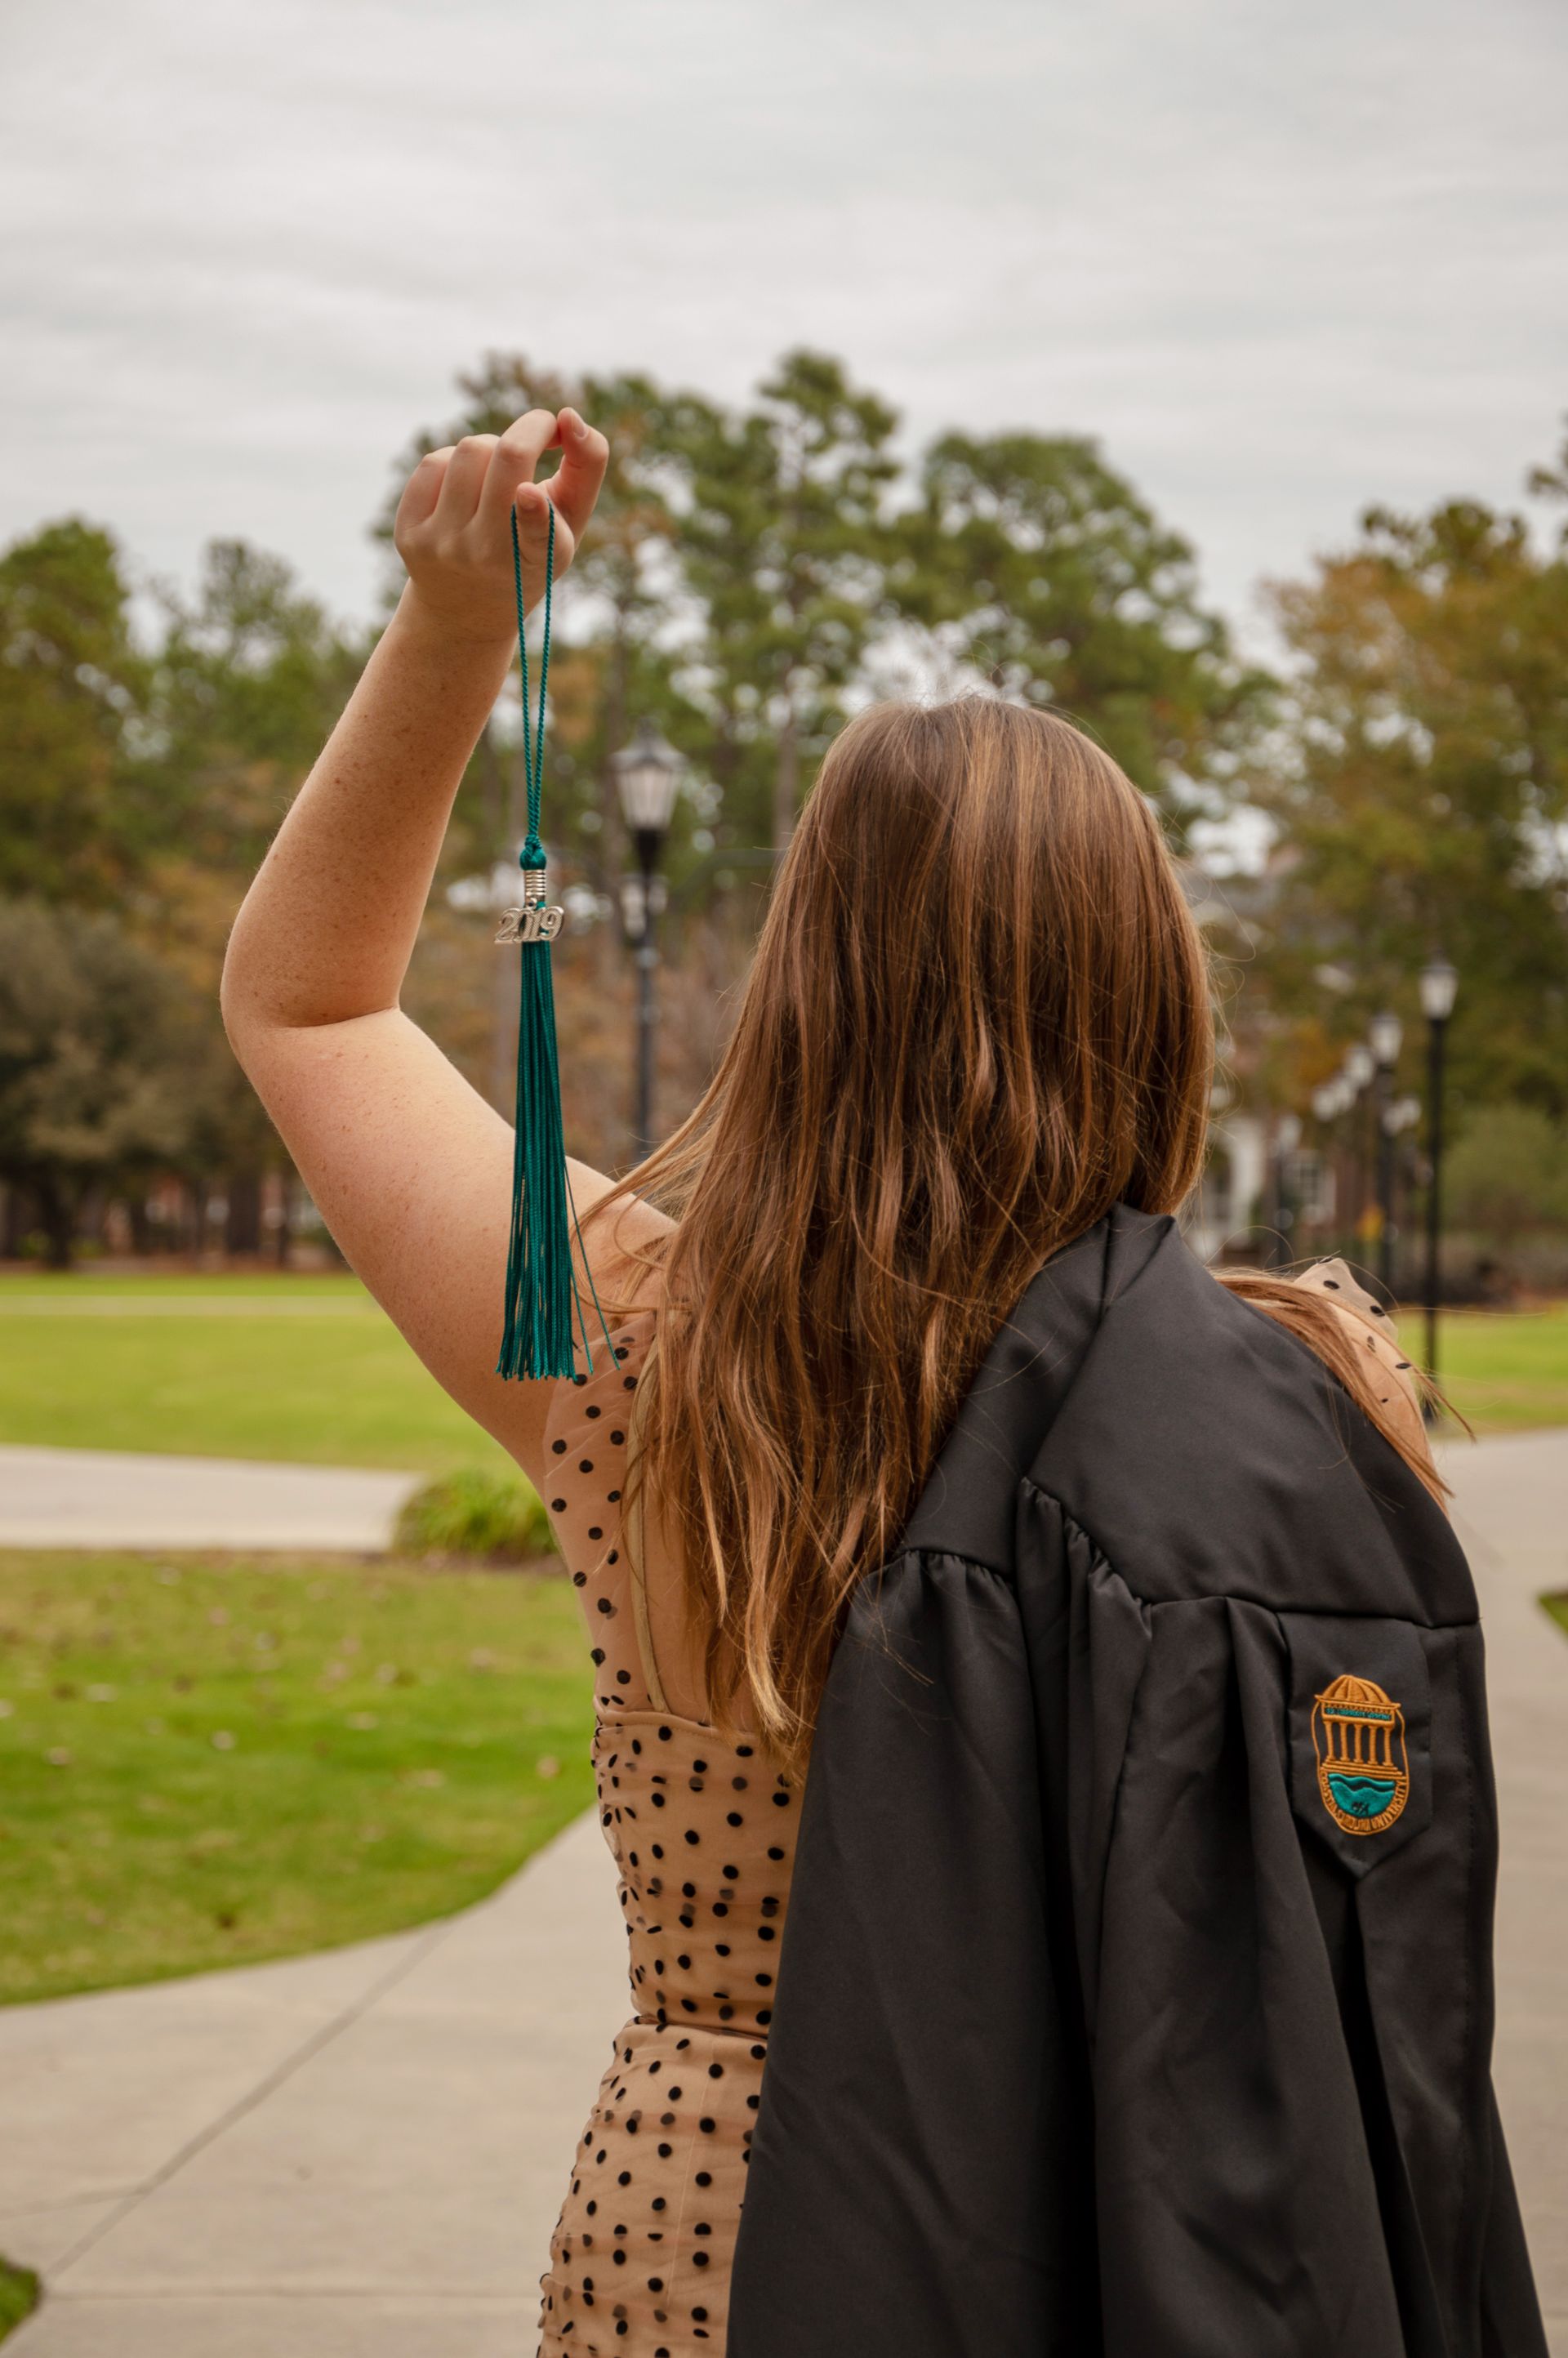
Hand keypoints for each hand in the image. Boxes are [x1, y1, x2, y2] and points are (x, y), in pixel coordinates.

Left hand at [392, 406, 609, 645]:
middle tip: (546, 428)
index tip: (528, 494)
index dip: (534, 514)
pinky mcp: (408, 535)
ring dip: (492, 448)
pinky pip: (434, 462)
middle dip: (532, 429)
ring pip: (471, 450)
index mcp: (536, 563)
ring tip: (498, 474)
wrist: (466, 607)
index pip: (537, 540)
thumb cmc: (531, 551)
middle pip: (506, 461)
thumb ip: (587, 468)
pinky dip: (456, 462)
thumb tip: (568, 415)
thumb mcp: (569, 521)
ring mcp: (443, 546)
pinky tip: (466, 487)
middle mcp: (487, 558)